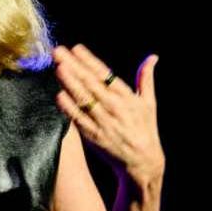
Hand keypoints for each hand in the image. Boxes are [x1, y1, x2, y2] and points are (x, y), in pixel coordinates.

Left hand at [53, 45, 164, 187]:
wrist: (143, 162)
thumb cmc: (145, 128)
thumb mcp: (149, 102)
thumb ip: (146, 78)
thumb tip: (153, 57)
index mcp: (127, 98)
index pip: (105, 75)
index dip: (90, 61)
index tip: (77, 48)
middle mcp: (115, 108)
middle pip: (91, 83)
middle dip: (74, 66)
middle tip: (58, 52)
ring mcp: (104, 123)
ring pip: (84, 99)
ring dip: (69, 83)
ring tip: (57, 68)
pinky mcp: (94, 137)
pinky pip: (79, 120)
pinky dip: (70, 108)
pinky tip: (59, 95)